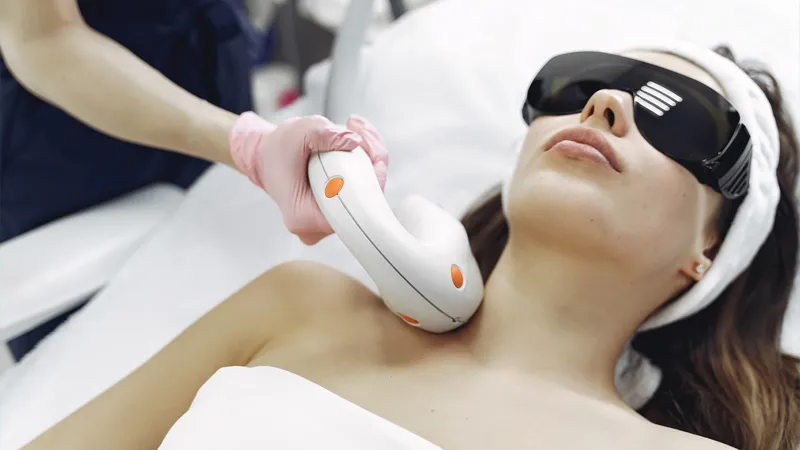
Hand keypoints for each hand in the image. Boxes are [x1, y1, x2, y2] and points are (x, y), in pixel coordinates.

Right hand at [229, 112, 388, 244]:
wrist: (266, 157)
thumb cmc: (278, 149)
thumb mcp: (298, 132)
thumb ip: (324, 134)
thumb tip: (354, 141)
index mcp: (303, 217)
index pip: (354, 211)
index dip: (372, 185)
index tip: (377, 160)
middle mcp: (316, 229)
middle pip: (364, 203)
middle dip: (371, 163)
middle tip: (360, 131)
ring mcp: (326, 225)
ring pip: (365, 198)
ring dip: (369, 163)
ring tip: (356, 130)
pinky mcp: (335, 215)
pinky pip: (360, 195)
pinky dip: (364, 170)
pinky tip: (359, 144)